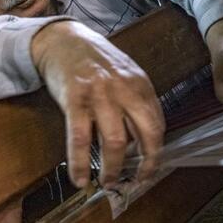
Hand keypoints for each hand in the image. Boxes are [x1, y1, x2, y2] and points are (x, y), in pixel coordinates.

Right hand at [30, 21, 164, 187]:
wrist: (65, 40)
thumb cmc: (96, 63)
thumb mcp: (125, 77)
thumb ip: (135, 104)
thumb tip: (139, 142)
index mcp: (141, 85)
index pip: (157, 124)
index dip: (155, 151)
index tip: (150, 168)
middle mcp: (126, 89)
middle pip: (145, 134)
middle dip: (143, 164)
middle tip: (135, 181)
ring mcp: (101, 94)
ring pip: (115, 141)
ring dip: (113, 168)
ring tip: (108, 182)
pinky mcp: (75, 99)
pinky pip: (79, 139)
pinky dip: (79, 164)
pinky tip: (79, 178)